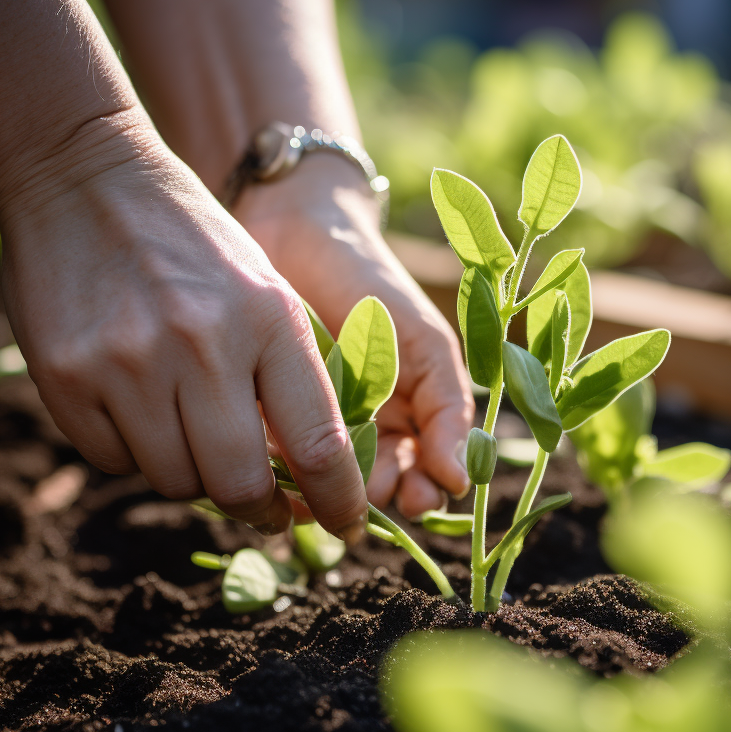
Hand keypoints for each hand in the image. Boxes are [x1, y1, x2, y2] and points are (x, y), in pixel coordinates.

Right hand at [0, 117, 367, 540]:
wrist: (85, 180)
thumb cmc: (193, 244)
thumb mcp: (264, 293)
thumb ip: (286, 379)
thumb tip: (303, 475)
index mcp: (269, 319)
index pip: (318, 444)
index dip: (339, 502)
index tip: (346, 526)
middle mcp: (202, 345)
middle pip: (238, 486)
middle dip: (259, 509)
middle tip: (265, 507)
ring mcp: (128, 364)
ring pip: (174, 482)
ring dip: (191, 474)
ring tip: (189, 426)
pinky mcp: (66, 379)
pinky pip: (114, 461)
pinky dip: (134, 452)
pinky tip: (135, 403)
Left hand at [232, 156, 473, 518]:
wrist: (298, 236)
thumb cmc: (372, 285)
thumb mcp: (423, 343)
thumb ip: (446, 408)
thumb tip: (462, 481)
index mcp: (412, 418)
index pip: (427, 476)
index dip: (425, 493)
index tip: (419, 496)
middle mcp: (368, 432)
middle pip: (378, 488)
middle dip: (378, 494)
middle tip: (374, 486)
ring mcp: (316, 428)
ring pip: (328, 483)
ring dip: (331, 488)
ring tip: (333, 471)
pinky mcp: (268, 420)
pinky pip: (278, 459)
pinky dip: (283, 466)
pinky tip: (287, 455)